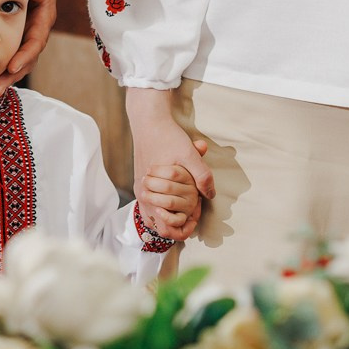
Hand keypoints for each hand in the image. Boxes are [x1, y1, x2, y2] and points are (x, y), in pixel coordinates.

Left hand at [0, 0, 57, 99]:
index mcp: (42, 19)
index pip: (35, 42)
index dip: (24, 56)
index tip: (11, 68)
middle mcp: (35, 33)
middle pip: (26, 61)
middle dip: (9, 78)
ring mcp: (25, 39)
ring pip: (18, 65)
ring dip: (3, 80)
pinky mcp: (16, 41)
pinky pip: (10, 60)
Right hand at [128, 89, 215, 240]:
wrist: (149, 121)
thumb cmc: (168, 137)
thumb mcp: (189, 154)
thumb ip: (201, 175)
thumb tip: (210, 195)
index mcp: (153, 190)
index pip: (167, 226)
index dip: (183, 228)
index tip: (195, 218)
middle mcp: (142, 193)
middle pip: (159, 225)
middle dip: (177, 223)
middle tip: (193, 215)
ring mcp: (139, 188)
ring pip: (152, 217)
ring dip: (169, 216)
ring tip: (184, 208)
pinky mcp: (139, 182)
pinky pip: (149, 205)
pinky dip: (162, 207)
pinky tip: (174, 199)